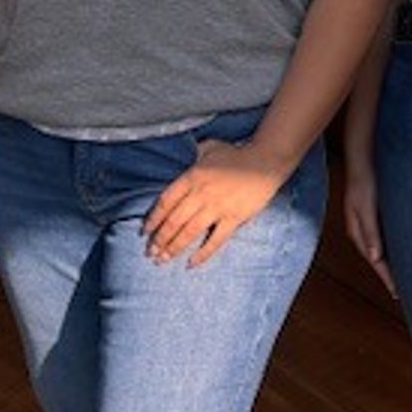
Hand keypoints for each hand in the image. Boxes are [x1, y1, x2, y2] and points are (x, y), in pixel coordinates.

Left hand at [144, 140, 291, 266]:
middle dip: (159, 239)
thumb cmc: (236, 154)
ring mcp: (218, 207)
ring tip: (162, 260)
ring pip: (190, 232)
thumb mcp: (208, 148)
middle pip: (174, 220)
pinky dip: (203, 253)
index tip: (145, 231)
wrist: (266, 160)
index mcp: (193, 177)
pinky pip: (215, 240)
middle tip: (150, 252)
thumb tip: (177, 156)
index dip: (153, 218)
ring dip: (174, 248)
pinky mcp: (234, 218)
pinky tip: (191, 263)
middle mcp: (201, 193)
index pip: (166, 201)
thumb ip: (191, 154)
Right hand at [343, 161, 396, 297]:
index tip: (399, 293)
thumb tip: (376, 258)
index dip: (387, 278)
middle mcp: (363, 232)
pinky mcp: (378, 215)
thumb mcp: (365, 206)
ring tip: (408, 275)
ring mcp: (370, 224)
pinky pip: (387, 238)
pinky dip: (396, 247)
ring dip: (393, 262)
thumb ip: (370, 231)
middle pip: (379, 260)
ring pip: (383, 250)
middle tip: (407, 291)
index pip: (376, 263)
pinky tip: (406, 249)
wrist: (363, 157)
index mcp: (359, 233)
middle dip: (391, 275)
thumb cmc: (363, 180)